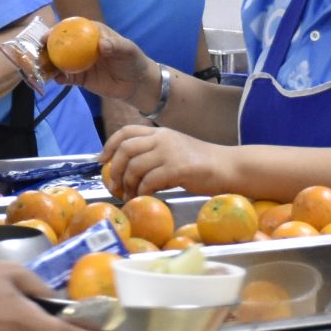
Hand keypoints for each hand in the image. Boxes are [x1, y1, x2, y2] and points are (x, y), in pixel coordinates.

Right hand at [46, 22, 159, 111]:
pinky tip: (57, 80)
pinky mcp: (79, 78)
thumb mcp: (127, 50)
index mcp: (91, 33)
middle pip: (61, 44)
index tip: (47, 35)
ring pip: (60, 61)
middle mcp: (82, 46)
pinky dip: (59, 78)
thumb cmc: (132, 60)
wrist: (136, 84)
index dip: (58, 30)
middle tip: (38, 52)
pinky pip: (66, 78)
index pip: (72, 28)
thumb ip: (116, 46)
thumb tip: (102, 44)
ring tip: (42, 68)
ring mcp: (79, 62)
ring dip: (50, 64)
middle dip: (48, 47)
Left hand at [101, 123, 220, 195]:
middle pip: (125, 149)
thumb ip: (153, 154)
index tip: (102, 162)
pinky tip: (144, 198)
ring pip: (134, 167)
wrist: (228, 167)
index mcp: (160, 133)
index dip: (109, 146)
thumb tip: (127, 171)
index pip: (126, 132)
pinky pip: (149, 181)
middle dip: (115, 170)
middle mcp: (162, 139)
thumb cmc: (201, 163)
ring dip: (127, 184)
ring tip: (129, 196)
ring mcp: (170, 152)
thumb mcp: (174, 150)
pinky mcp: (177, 168)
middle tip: (114, 186)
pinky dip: (142, 192)